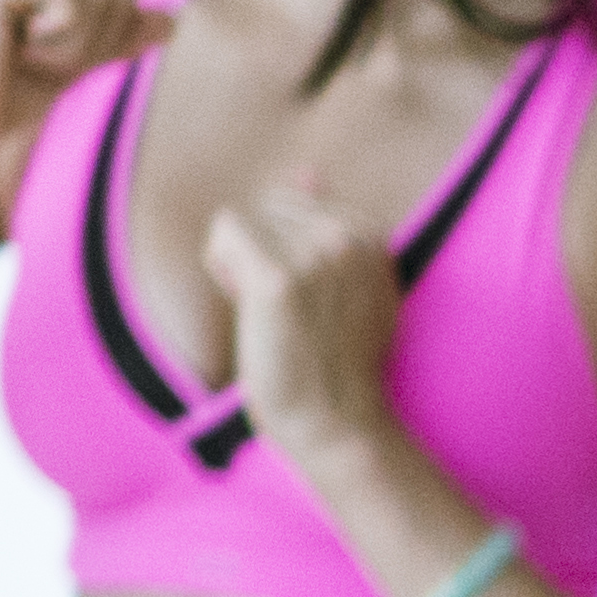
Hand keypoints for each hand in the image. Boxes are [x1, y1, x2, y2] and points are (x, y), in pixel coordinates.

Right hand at [0, 0, 168, 207]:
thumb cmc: (2, 100)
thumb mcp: (73, 68)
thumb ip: (117, 42)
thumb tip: (171, 19)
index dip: (113, 41)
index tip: (54, 63)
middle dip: (95, 46)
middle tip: (35, 64)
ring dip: (76, 47)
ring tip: (24, 58)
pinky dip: (60, 38)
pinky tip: (16, 48)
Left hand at [195, 179, 403, 450]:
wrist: (336, 423)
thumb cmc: (335, 362)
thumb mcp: (350, 285)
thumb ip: (330, 224)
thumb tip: (305, 173)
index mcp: (373, 233)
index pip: (291, 201)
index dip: (287, 249)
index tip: (311, 300)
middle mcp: (351, 236)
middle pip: (266, 205)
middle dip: (263, 252)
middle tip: (290, 311)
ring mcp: (318, 253)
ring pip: (240, 220)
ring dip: (241, 266)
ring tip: (275, 314)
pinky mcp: (280, 277)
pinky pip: (224, 232)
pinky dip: (224, 269)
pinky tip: (250, 306)